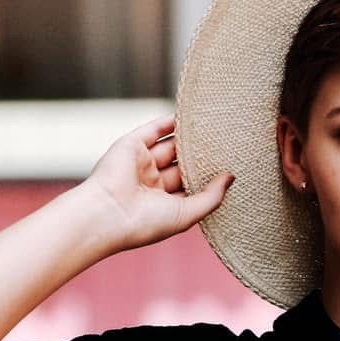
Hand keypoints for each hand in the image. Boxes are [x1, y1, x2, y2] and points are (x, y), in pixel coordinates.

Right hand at [82, 114, 232, 251]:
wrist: (108, 213)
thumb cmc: (145, 223)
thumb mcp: (187, 214)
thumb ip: (211, 196)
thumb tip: (231, 177)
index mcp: (162, 204)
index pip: (190, 186)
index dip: (208, 178)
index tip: (230, 168)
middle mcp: (151, 183)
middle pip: (182, 164)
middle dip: (201, 156)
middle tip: (228, 145)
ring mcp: (141, 163)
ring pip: (170, 146)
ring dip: (189, 138)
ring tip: (213, 128)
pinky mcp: (131, 145)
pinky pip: (154, 130)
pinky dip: (170, 122)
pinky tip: (190, 117)